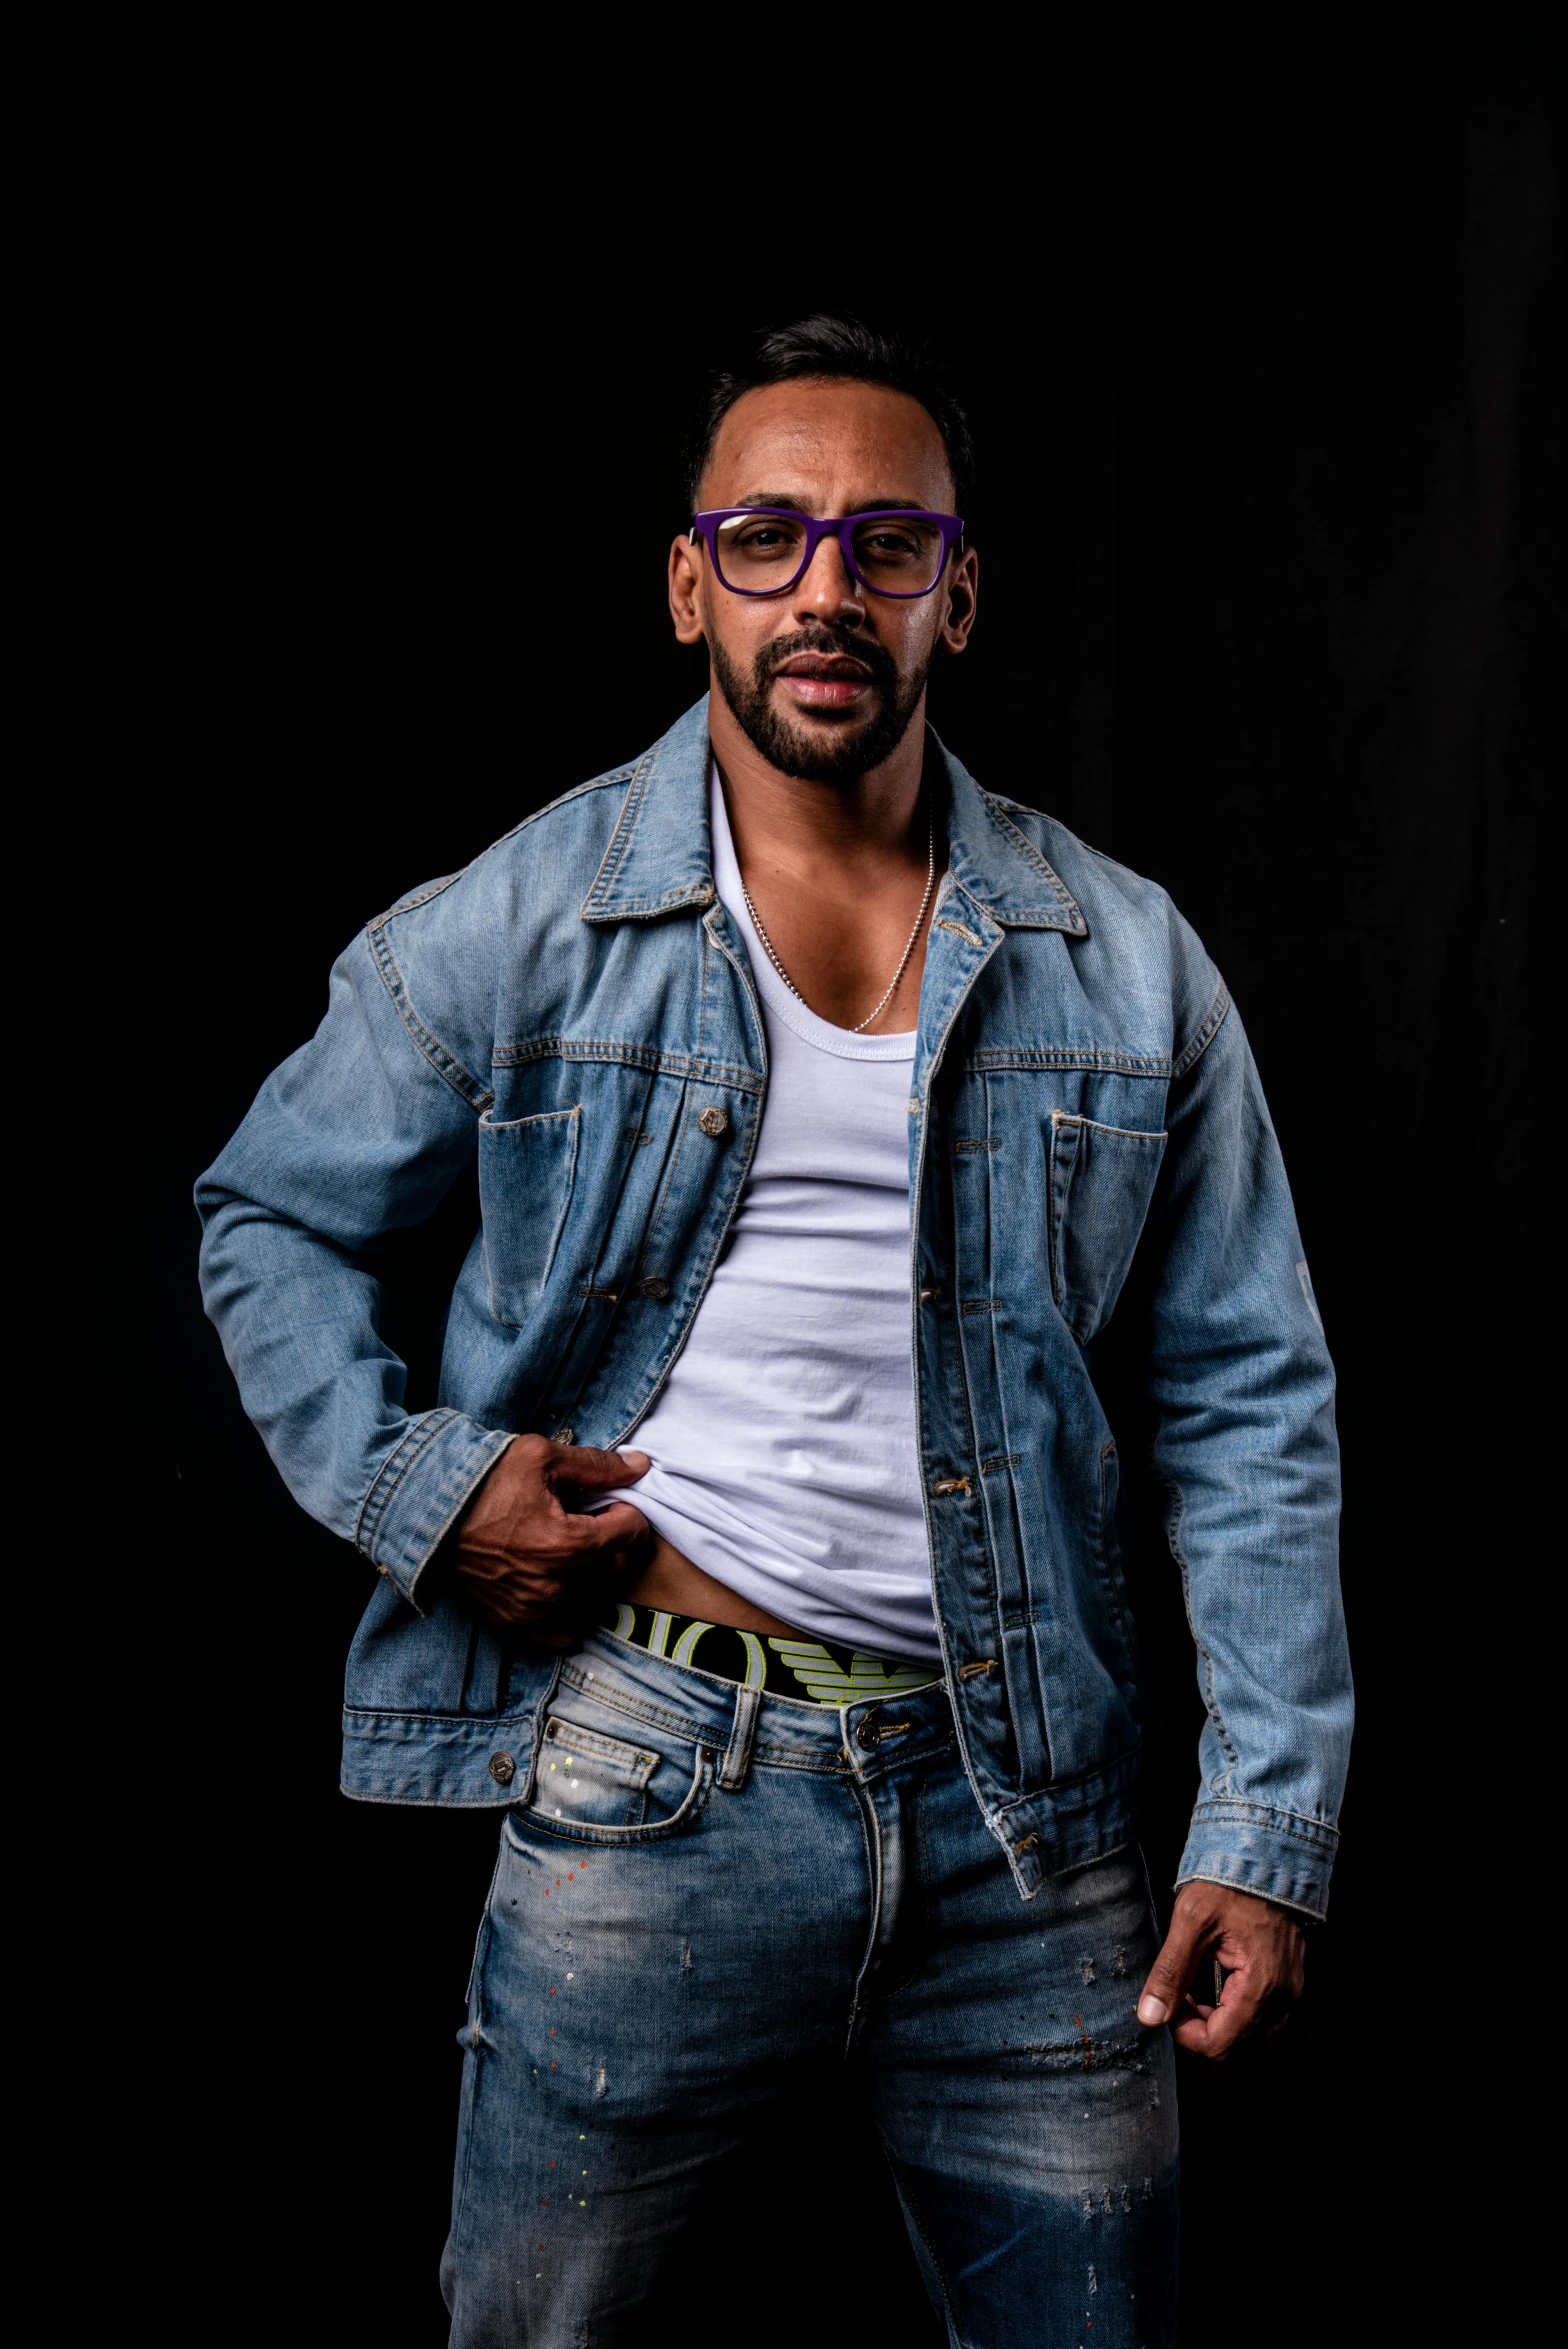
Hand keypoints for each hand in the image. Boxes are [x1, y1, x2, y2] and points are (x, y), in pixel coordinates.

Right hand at [443, 1435, 652, 1643]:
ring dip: (585, 1567)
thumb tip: (641, 1466)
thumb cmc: (480, 1481)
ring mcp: (535, 1610)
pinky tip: (554, 1576)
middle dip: (603, 1537)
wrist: (425, 1512)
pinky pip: (564, 1628)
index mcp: (568, 1545)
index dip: (623, 1509)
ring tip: (553, 1539)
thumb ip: (598, 1465)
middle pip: (612, 1562)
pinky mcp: (516, 1622)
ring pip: (590, 1590)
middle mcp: (556, 1586)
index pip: (632, 1532)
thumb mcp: (541, 1457)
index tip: (603, 1500)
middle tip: (575, 1515)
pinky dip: (568, 1605)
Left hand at [1137, 1881, 1305, 2059]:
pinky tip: (1214, 1997)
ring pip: (1252, 2044)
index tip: (1169, 2006)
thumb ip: (1171, 1971)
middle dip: (1201, 2037)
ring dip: (1219, 2033)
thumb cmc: (1231, 1881)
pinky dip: (1235, 2023)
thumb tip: (1149, 2016)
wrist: (1268, 1855)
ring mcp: (1290, 1995)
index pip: (1221, 2046)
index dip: (1186, 2036)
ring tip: (1193, 1999)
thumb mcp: (1191, 1921)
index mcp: (1261, 1986)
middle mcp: (1283, 1999)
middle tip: (1178, 2002)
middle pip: (1238, 2053)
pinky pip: (1263, 2026)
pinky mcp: (1288, 1987)